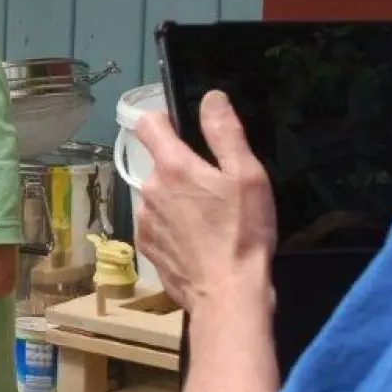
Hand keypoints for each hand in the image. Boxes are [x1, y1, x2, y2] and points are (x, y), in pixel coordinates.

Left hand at [134, 90, 276, 310]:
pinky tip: (196, 240)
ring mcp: (144, 218)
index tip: (180, 128)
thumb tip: (211, 98)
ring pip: (158, 194)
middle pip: (159, 164)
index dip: (163, 120)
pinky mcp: (145, 244)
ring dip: (176, 199)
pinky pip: (156, 222)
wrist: (227, 293)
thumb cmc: (243, 233)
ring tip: (207, 219)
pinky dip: (172, 225)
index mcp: (173, 166)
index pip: (148, 124)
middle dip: (181, 169)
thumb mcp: (247, 177)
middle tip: (213, 189)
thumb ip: (225, 133)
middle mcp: (150, 188)